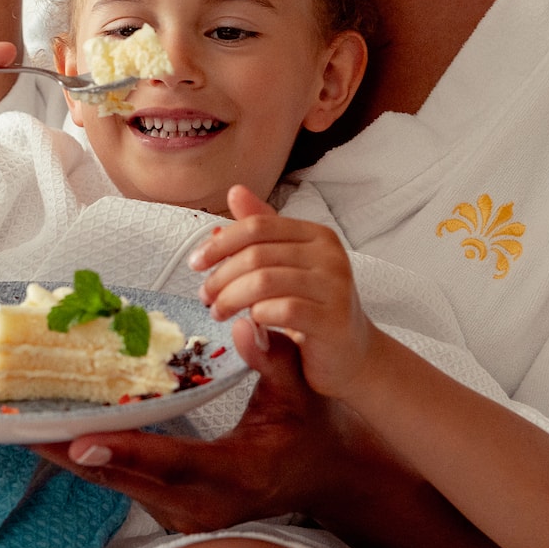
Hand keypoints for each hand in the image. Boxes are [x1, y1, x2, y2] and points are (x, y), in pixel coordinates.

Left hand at [33, 315, 375, 532]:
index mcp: (237, 476)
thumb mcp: (302, 393)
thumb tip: (244, 324)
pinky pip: (125, 486)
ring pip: (119, 487)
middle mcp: (206, 506)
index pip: (173, 465)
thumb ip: (273, 359)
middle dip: (71, 455)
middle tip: (21, 428)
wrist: (325, 477)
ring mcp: (188, 517)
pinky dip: (94, 461)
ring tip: (23, 426)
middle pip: (127, 482)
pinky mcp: (174, 513)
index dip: (125, 452)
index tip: (79, 443)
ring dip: (72, 458)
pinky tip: (57, 434)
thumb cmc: (313, 429)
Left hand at [191, 186, 375, 401]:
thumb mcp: (286, 267)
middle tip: (205, 296)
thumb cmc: (314, 309)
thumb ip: (262, 234)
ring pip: (264, 281)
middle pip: (256, 254)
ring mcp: (335, 286)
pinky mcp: (333, 319)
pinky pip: (282, 310)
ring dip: (231, 298)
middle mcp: (329, 254)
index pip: (258, 225)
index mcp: (316, 235)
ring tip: (219, 312)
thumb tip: (234, 192)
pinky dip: (257, 316)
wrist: (352, 356)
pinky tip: (250, 323)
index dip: (221, 243)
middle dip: (221, 276)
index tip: (196, 263)